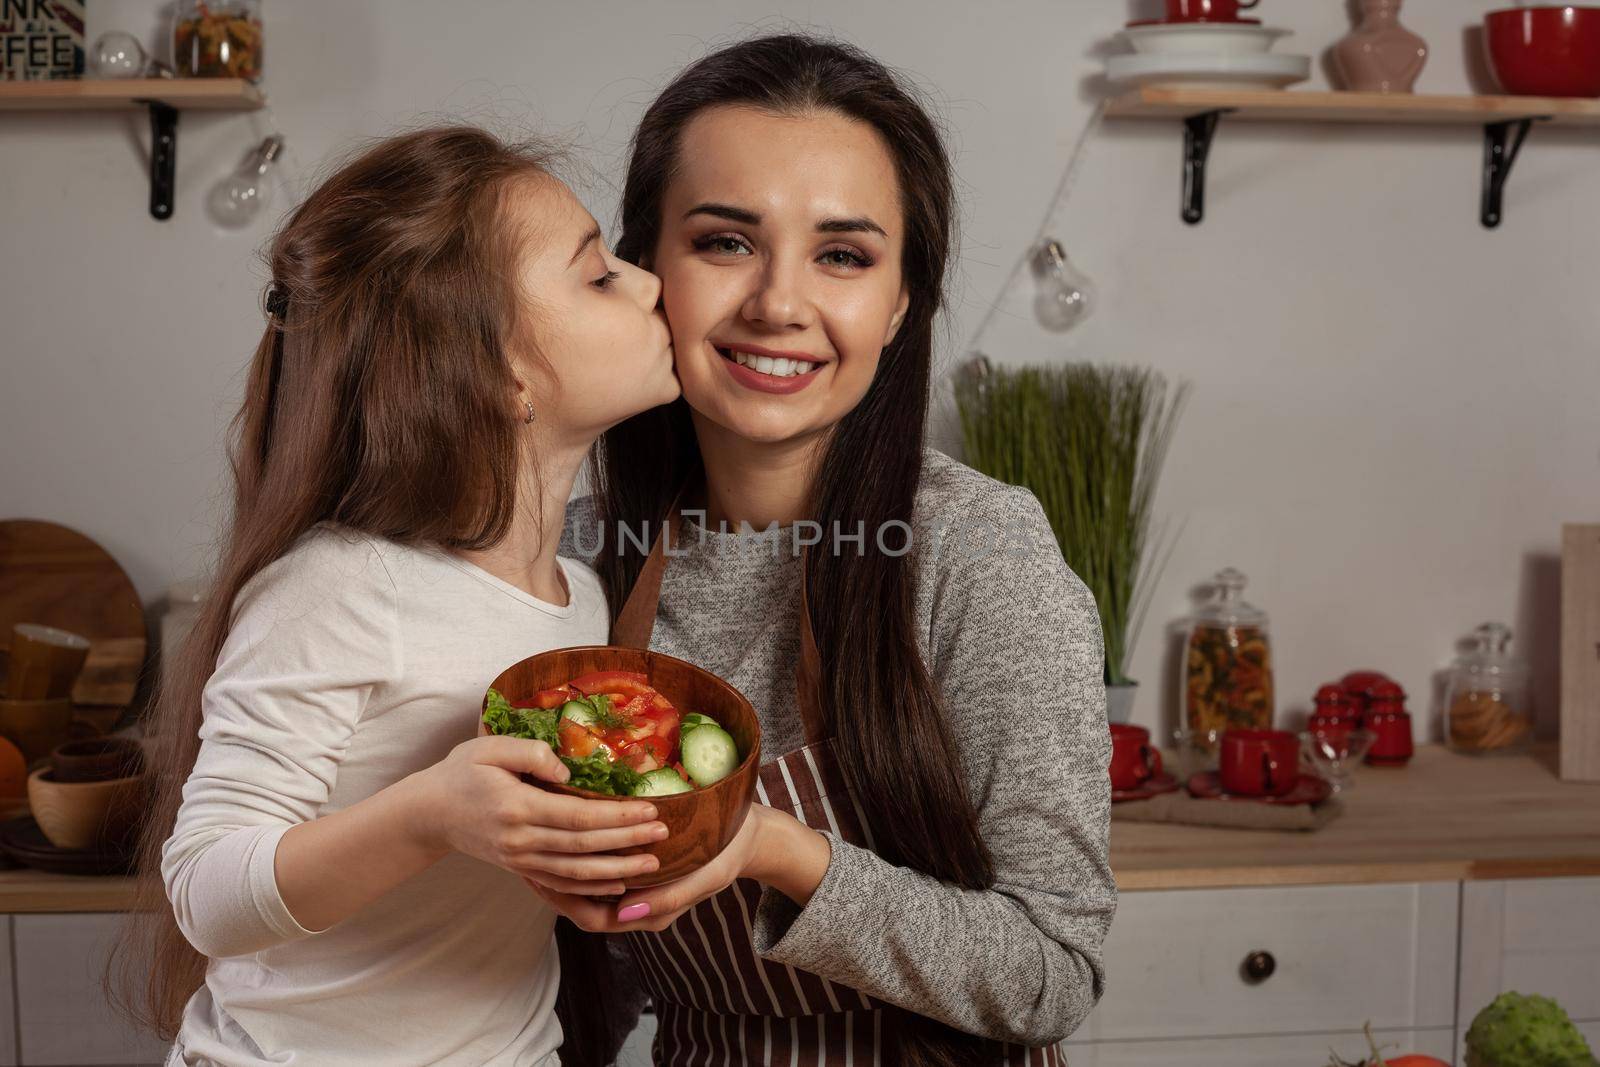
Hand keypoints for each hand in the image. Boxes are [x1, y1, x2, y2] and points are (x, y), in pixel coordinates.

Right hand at [404, 734, 667, 895]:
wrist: (429, 812)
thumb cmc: (461, 772)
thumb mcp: (489, 748)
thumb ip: (530, 752)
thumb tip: (568, 770)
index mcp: (517, 808)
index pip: (578, 817)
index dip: (617, 817)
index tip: (649, 811)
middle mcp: (521, 840)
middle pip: (584, 848)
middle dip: (627, 842)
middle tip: (663, 834)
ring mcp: (520, 860)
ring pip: (576, 873)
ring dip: (617, 870)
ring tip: (652, 863)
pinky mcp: (521, 869)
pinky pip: (561, 884)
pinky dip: (592, 887)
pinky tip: (619, 884)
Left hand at [527, 805, 829, 931]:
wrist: (750, 836)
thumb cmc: (728, 852)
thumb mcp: (705, 875)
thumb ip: (669, 897)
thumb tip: (624, 914)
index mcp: (648, 914)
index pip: (590, 917)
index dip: (560, 898)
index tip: (536, 873)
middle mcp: (635, 906)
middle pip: (580, 903)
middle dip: (550, 883)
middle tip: (520, 855)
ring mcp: (635, 888)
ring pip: (585, 886)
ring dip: (558, 867)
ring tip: (532, 842)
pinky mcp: (635, 868)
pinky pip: (597, 869)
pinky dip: (576, 854)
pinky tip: (561, 830)